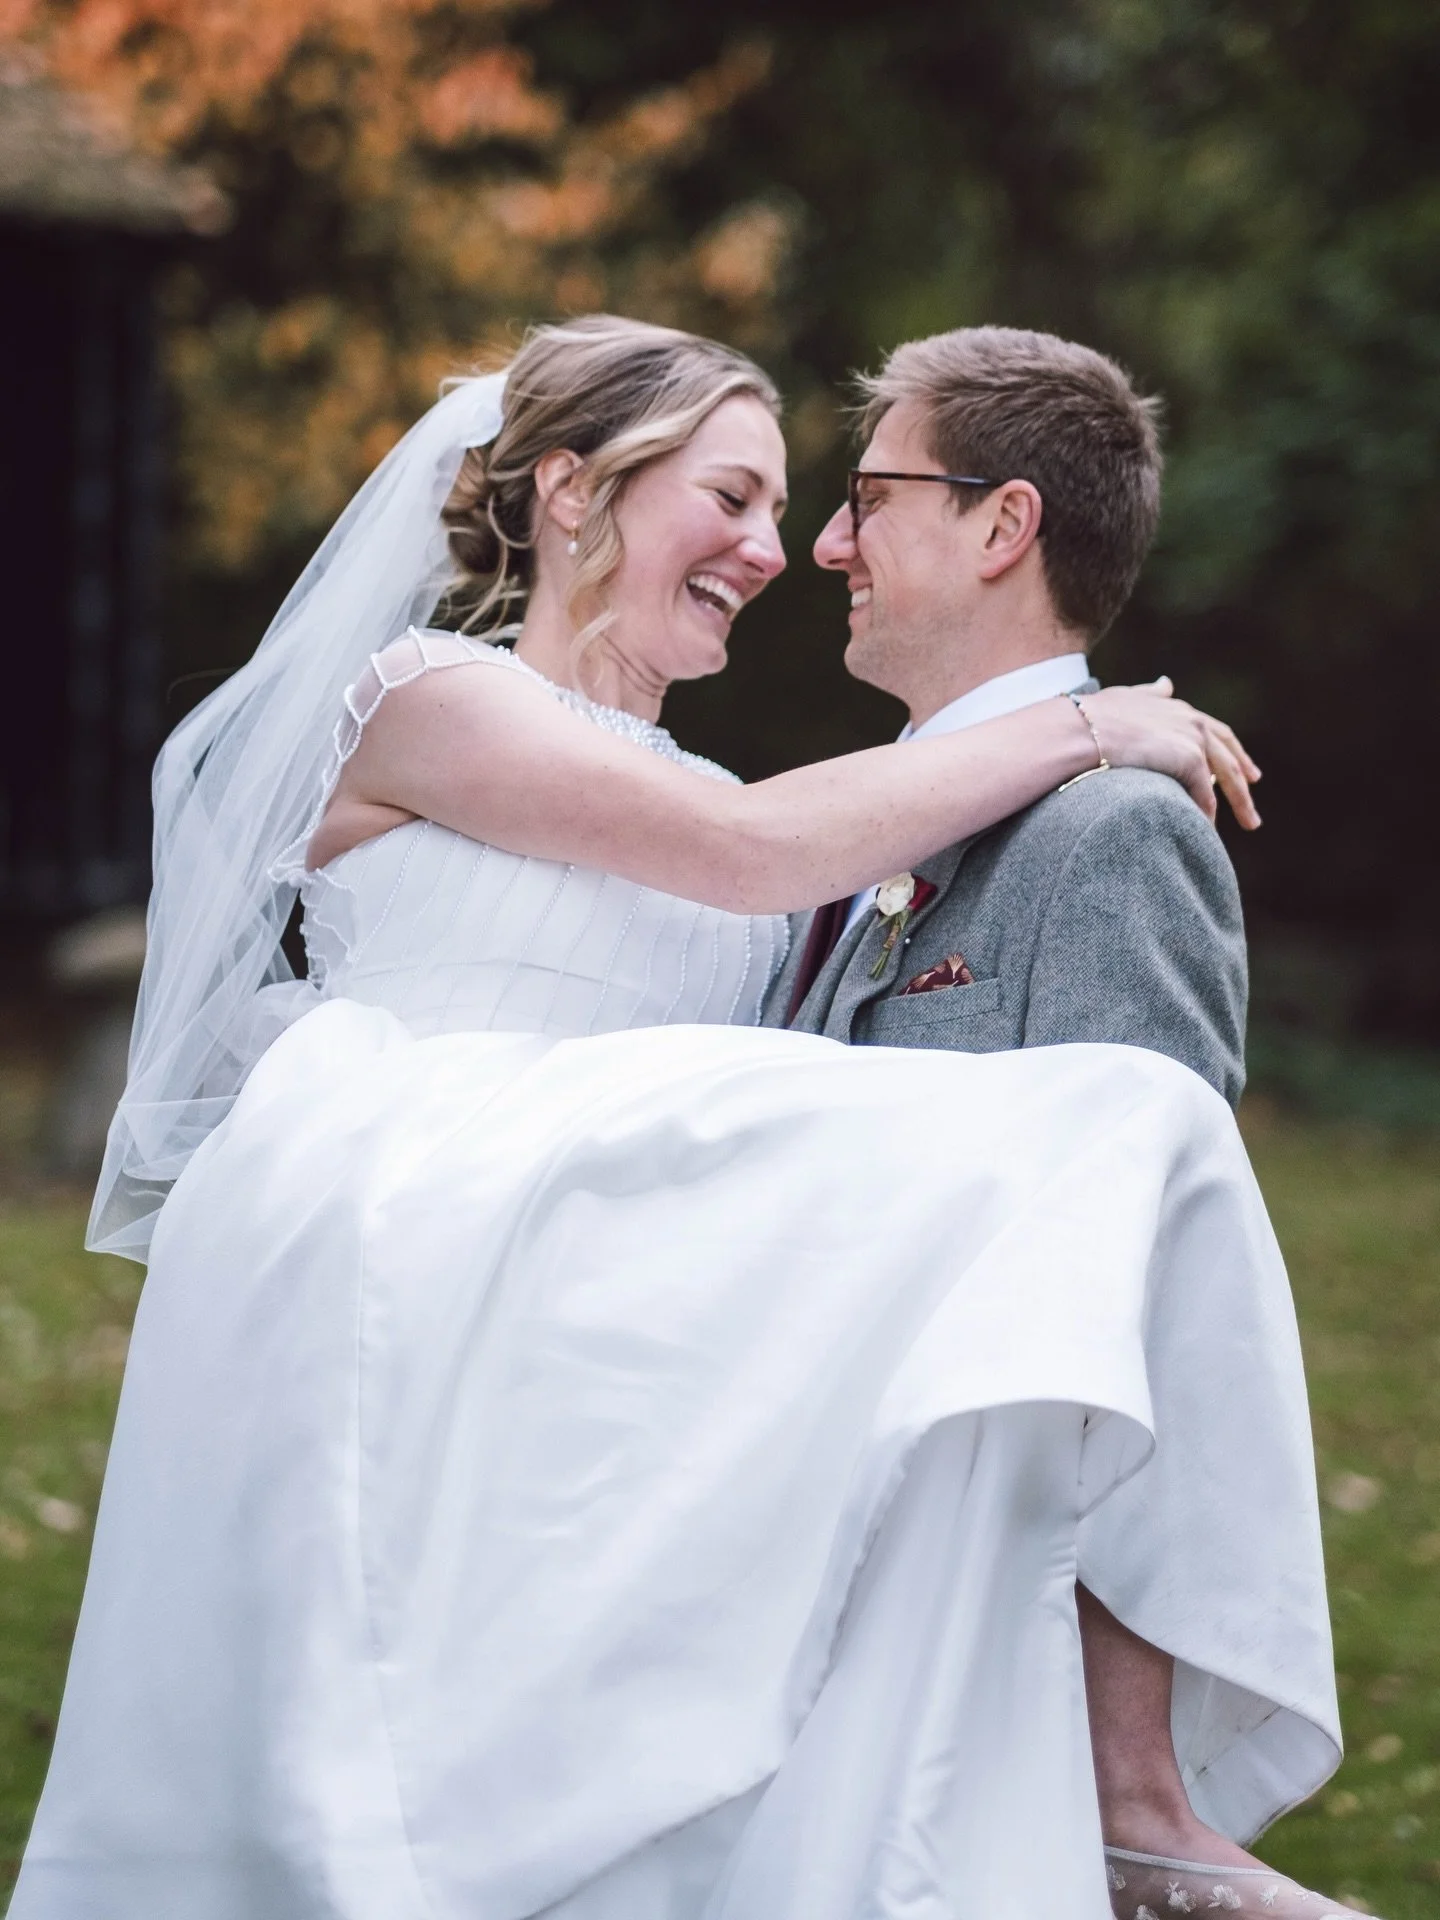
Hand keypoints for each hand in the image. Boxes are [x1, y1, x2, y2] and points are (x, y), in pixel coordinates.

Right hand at [1081, 678, 1261, 828]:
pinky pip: (1205, 793)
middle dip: (1244, 781)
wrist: (1079, 730)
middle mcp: (1191, 719)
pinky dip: (1209, 812)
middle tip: (1253, 806)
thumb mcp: (1126, 698)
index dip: (1232, 752)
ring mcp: (1192, 738)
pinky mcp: (1189, 758)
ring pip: (1227, 775)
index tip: (1247, 770)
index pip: (1215, 732)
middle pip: (1229, 754)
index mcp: (1177, 708)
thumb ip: (1150, 694)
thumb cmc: (1090, 718)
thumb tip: (1167, 683)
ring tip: (1249, 823)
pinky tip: (1209, 829)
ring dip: (1240, 802)